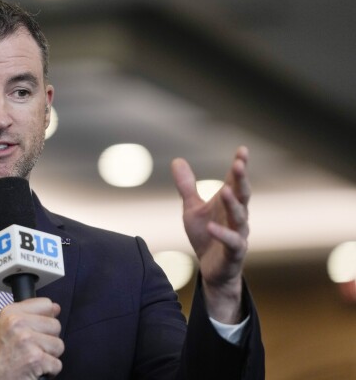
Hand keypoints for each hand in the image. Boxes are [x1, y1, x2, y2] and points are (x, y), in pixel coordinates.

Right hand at [0, 298, 63, 379]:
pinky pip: (57, 364)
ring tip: (33, 358)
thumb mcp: (7, 326)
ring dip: (50, 356)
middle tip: (32, 348)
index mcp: (11, 312)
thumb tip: (56, 308)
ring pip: (59, 345)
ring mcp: (27, 340)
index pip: (46, 304)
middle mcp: (18, 323)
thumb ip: (31, 314)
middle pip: (56, 325)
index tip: (37, 328)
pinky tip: (34, 369)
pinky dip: (49, 371)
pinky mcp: (35, 358)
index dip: (45, 318)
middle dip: (48, 340)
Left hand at [171, 146, 249, 322]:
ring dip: (233, 203)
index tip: (242, 150)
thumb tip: (177, 160)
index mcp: (228, 203)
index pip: (235, 181)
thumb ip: (187, 186)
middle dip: (241, 179)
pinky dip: (222, 233)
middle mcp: (237, 216)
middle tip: (238, 164)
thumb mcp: (192, 209)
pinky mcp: (235, 252)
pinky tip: (211, 226)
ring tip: (226, 190)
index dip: (240, 166)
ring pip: (240, 216)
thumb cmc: (206, 235)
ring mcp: (238, 234)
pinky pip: (232, 242)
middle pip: (242, 194)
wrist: (212, 270)